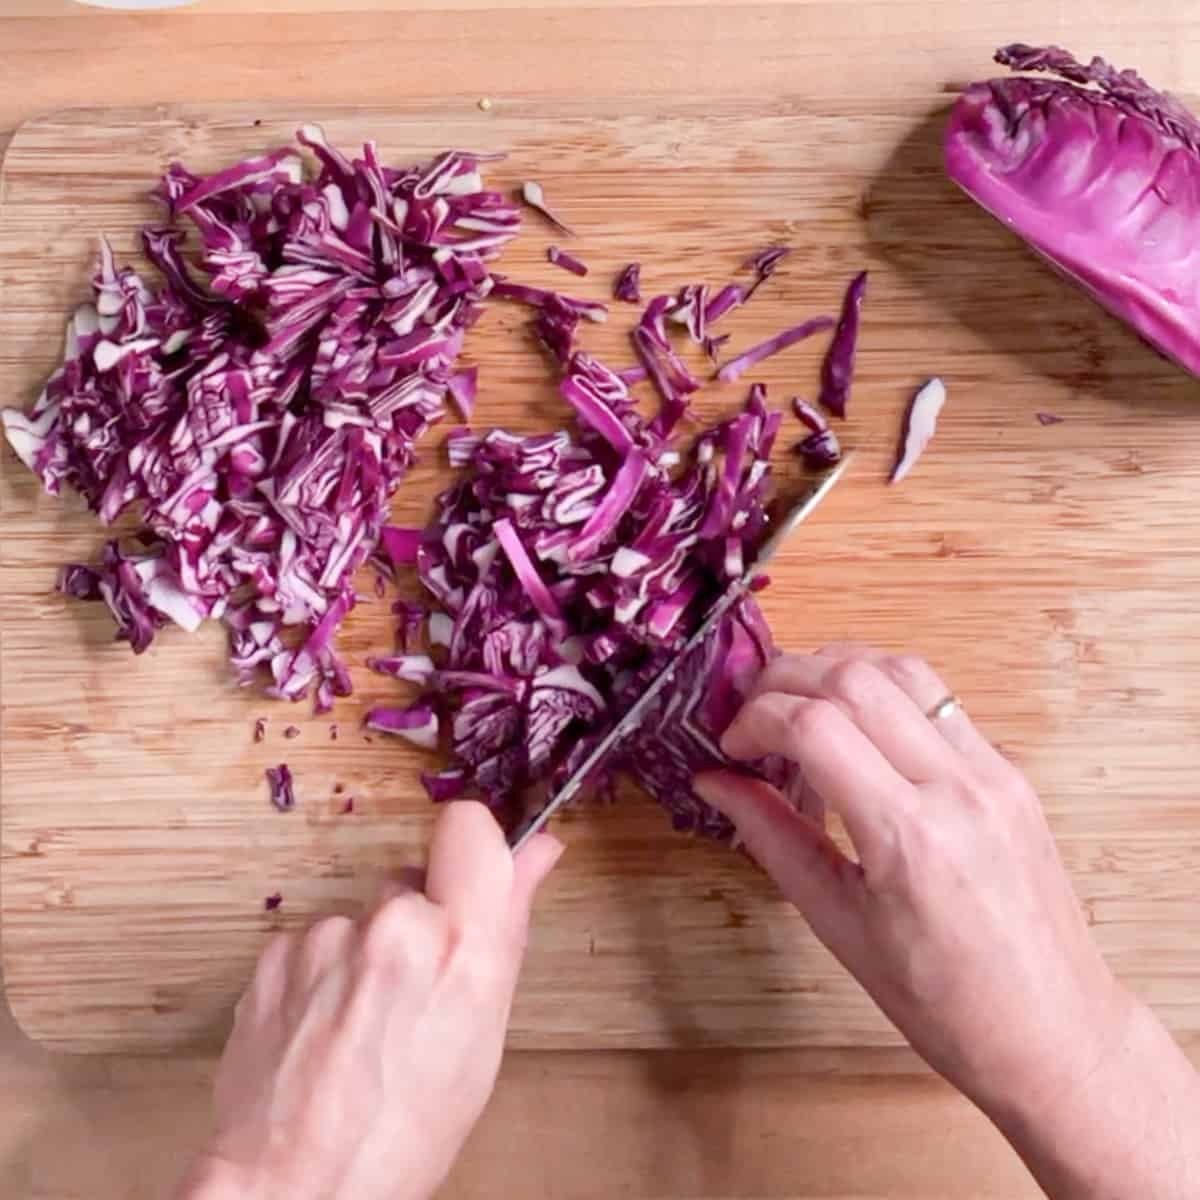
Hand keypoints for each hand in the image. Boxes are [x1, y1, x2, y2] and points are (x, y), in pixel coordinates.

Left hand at [175, 802, 562, 1199]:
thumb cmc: (406, 1132)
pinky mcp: (275, 953)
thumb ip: (508, 926)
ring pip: (361, 917)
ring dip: (364, 953)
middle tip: (409, 995)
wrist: (294, 1188)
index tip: (468, 882)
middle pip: (412, 879)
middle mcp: (393, 925)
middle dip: (416, 921)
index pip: (469, 826)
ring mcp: (326, 937)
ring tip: (358, 1029)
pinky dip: (320, 975)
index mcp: (462, 945)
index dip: (472, 847)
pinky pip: (313, 942)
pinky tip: (320, 1031)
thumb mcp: (484, 1034)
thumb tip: (539, 851)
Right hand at [694, 645, 1199, 1199]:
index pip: (814, 725)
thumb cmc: (937, 999)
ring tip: (798, 705)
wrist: (1052, 1030)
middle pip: (854, 676)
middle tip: (752, 718)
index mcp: (908, 837)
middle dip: (784, 679)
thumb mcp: (837, 924)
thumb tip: (712, 780)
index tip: (731, 748)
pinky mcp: (1010, 771)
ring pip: (902, 667)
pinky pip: (938, 698)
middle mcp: (956, 786)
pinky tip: (855, 723)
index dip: (754, 720)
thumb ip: (771, 837)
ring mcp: (993, 771)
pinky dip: (882, 689)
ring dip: (836, 668)